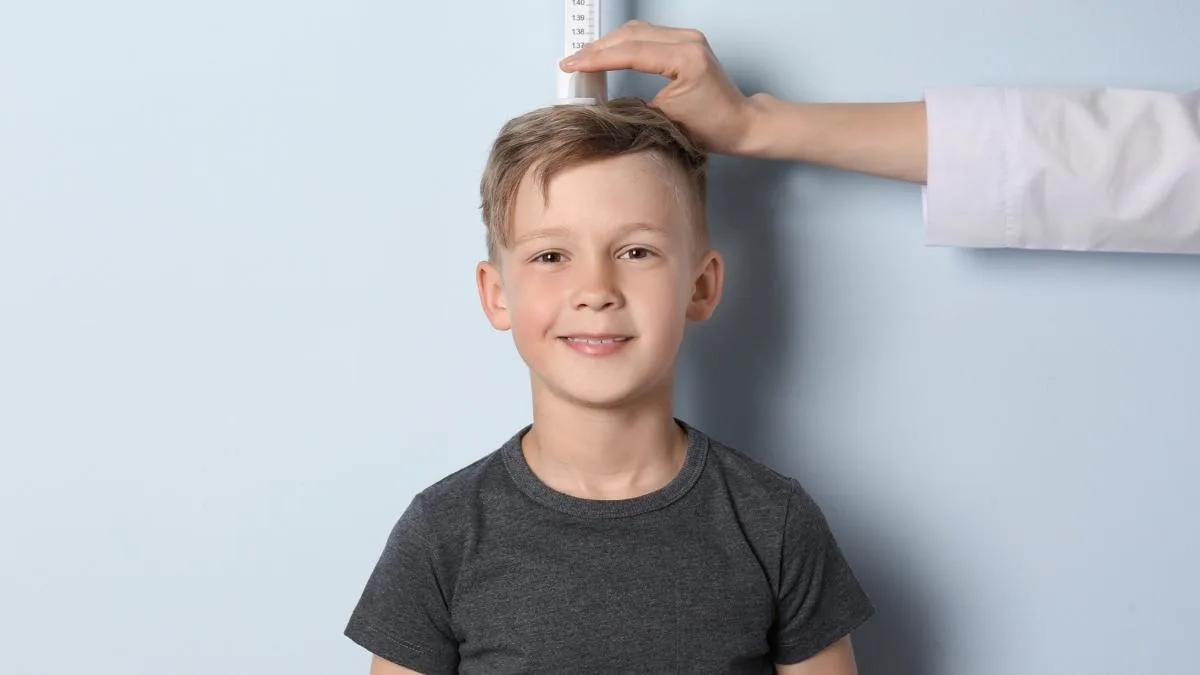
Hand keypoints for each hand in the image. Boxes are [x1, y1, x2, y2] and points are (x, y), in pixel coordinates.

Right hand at [560, 21, 759, 154]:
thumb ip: (634, 104)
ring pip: (637, 30)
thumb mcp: (665, 120)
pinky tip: (607, 53)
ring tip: (584, 58)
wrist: (740, 124)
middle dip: (597, 48)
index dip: (596, 58)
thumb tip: (603, 101)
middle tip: (571, 62)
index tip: (571, 65)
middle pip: (631, 35)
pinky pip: (648, 34)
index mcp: (685, 59)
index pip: (631, 52)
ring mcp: (688, 37)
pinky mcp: (686, 41)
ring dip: (608, 43)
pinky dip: (624, 43)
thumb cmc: (711, 128)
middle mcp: (688, 41)